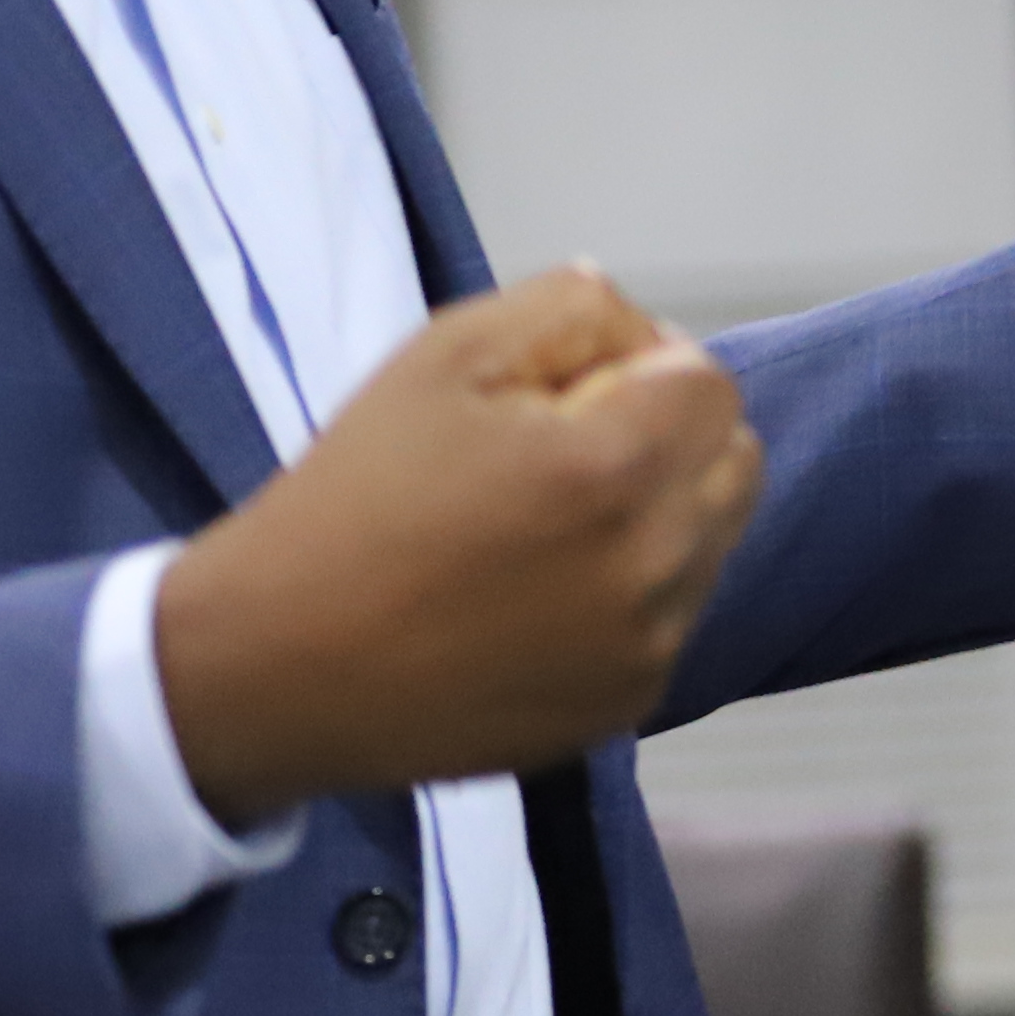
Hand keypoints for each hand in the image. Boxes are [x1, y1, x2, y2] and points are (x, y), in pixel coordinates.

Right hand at [150, 266, 762, 820]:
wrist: (280, 664)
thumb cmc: (353, 498)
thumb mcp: (441, 357)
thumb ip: (566, 312)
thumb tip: (642, 325)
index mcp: (612, 470)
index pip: (710, 385)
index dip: (646, 368)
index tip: (572, 390)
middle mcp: (652, 566)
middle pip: (734, 463)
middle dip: (673, 436)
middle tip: (568, 447)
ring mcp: (647, 646)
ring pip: (712, 543)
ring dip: (658, 515)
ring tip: (546, 524)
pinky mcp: (627, 703)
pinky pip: (672, 619)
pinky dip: (632, 592)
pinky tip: (538, 592)